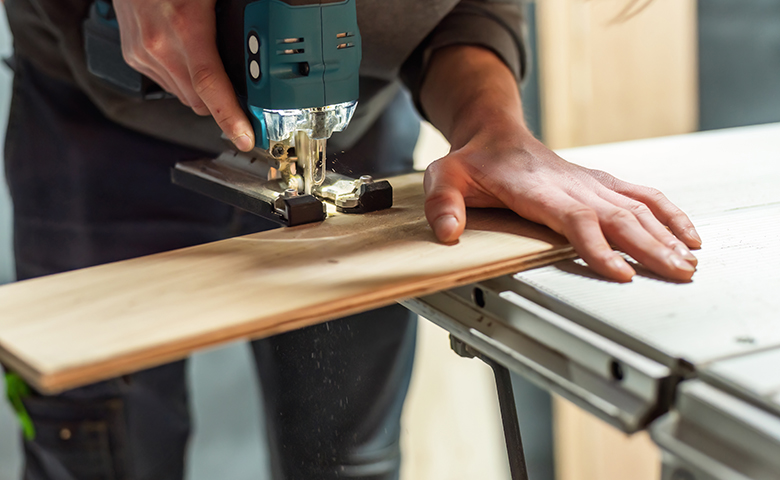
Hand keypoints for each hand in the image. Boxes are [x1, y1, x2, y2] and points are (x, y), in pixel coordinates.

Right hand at [113, 0, 254, 150]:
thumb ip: (237, 20)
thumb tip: (263, 37)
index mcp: (186, 28)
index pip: (211, 87)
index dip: (231, 118)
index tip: (246, 137)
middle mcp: (160, 46)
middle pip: (200, 101)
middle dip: (222, 102)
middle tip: (242, 93)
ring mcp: (143, 53)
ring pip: (184, 95)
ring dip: (201, 91)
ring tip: (208, 63)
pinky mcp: (133, 55)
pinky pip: (166, 82)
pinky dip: (182, 79)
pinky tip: (187, 57)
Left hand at [421, 46, 700, 282]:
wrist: (496, 133)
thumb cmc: (474, 161)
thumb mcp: (445, 178)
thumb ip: (444, 204)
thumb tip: (447, 233)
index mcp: (538, 189)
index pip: (575, 219)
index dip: (599, 246)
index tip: (622, 272)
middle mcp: (572, 185)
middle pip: (617, 217)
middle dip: (649, 248)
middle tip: (677, 275)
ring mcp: (590, 184)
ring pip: (637, 208)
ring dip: (665, 235)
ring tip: (689, 263)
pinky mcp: (601, 184)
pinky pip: (643, 196)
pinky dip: (669, 214)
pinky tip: (688, 235)